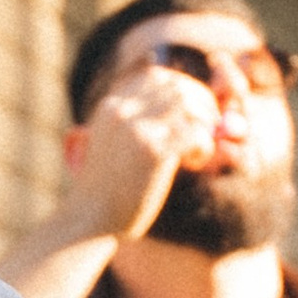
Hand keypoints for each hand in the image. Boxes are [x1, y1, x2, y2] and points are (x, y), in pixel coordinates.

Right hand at [66, 59, 223, 242]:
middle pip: (177, 86)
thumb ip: (131, 123)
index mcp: (110, 107)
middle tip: (207, 130)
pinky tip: (193, 163)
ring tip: (196, 152)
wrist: (90, 220)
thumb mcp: (110, 145)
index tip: (193, 113)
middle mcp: (121, 111)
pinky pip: (195, 132)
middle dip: (201, 105)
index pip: (156, 77)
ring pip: (189, 104)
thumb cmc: (105, 191)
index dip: (183, 89)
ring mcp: (136, 128)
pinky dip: (204, 146)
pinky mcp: (152, 151)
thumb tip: (174, 105)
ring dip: (203, 125)